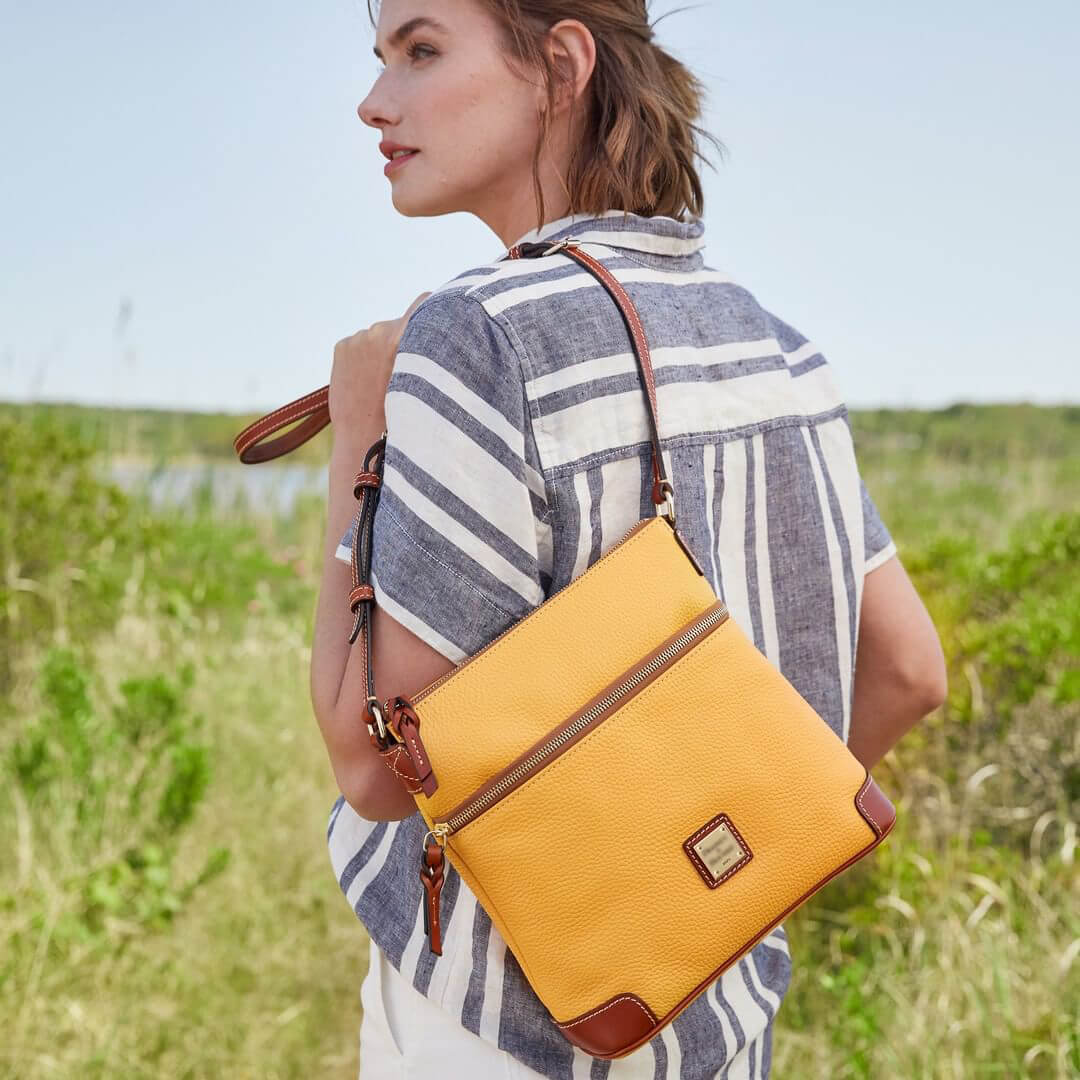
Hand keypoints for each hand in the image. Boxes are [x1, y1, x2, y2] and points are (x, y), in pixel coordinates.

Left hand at [329, 290, 432, 429]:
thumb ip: (427, 350)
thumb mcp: (427, 380)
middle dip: (403, 342)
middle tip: (405, 372)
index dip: (432, 311)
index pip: (425, 302)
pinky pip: (359, 344)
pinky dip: (364, 358)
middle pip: (399, 325)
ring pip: (378, 337)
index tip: (437, 321)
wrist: (365, 439)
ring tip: (383, 383)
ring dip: (382, 351)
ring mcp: (359, 338)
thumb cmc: (404, 418)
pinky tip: (367, 381)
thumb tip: (431, 327)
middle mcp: (380, 331)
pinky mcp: (343, 346)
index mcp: (406, 337)